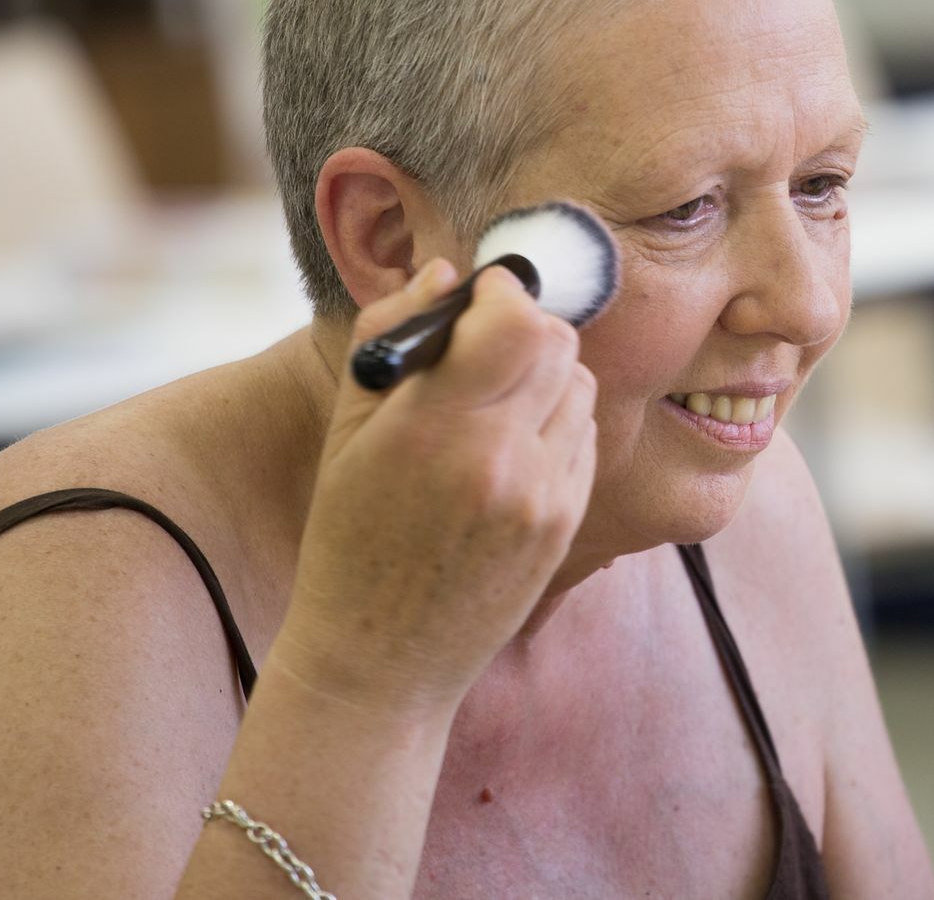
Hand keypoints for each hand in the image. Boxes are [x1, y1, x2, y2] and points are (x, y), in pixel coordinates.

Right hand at [276, 260, 598, 709]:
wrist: (381, 661)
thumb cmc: (350, 538)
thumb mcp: (348, 432)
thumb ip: (394, 339)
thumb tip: (446, 273)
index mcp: (433, 430)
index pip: (516, 323)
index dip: (503, 296)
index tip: (480, 300)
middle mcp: (499, 461)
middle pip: (557, 343)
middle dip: (524, 327)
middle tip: (485, 346)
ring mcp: (542, 497)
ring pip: (579, 384)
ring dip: (545, 376)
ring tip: (492, 408)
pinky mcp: (567, 524)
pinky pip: (585, 436)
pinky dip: (556, 425)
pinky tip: (507, 454)